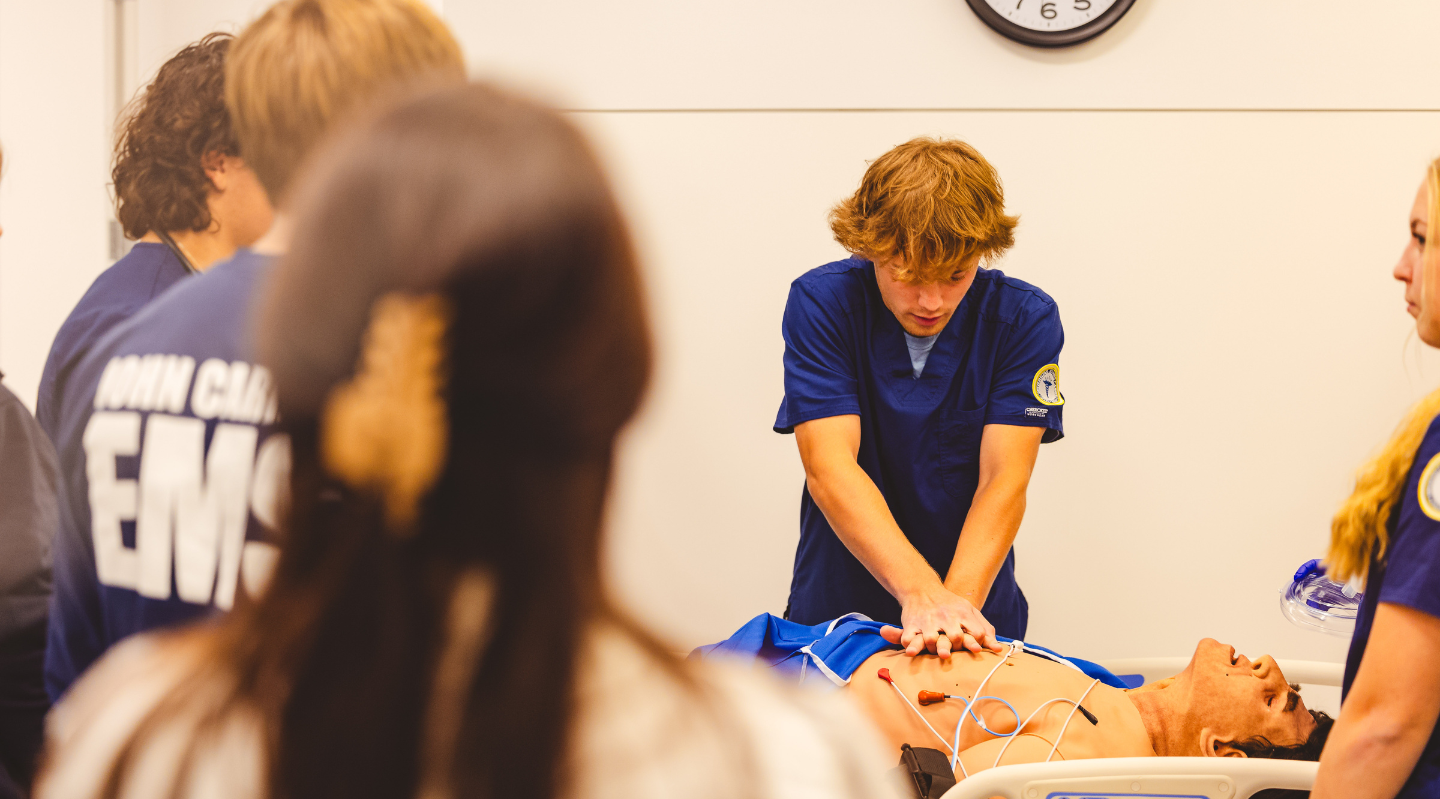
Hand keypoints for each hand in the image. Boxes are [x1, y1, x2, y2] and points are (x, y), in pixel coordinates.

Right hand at [883, 584, 1002, 658]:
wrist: (922, 588)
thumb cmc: (950, 605)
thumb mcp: (970, 611)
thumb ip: (985, 630)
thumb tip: (998, 649)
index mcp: (963, 614)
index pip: (977, 633)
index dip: (977, 643)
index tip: (975, 650)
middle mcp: (946, 617)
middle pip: (956, 637)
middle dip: (958, 647)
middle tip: (958, 653)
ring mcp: (927, 621)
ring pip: (931, 639)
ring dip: (935, 649)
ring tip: (939, 654)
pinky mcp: (911, 624)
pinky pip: (909, 638)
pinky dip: (910, 646)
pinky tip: (912, 652)